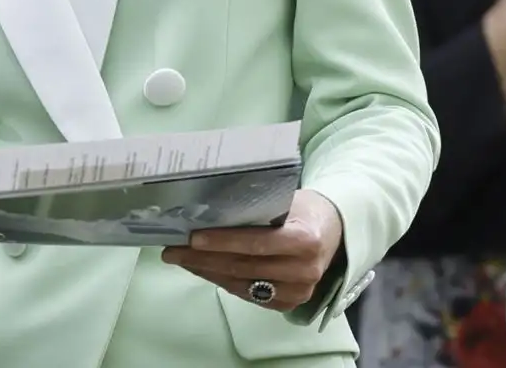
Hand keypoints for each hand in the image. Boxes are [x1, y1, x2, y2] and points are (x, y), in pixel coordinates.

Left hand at [161, 189, 343, 309]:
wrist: (333, 230)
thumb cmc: (303, 209)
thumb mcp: (285, 201)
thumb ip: (255, 209)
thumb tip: (207, 208)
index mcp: (304, 240)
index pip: (256, 244)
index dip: (222, 242)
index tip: (192, 238)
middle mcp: (304, 271)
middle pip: (243, 267)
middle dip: (203, 259)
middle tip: (173, 250)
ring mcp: (298, 292)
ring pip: (242, 283)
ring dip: (207, 272)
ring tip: (181, 259)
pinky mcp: (290, 303)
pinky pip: (248, 294)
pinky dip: (223, 281)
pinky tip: (203, 269)